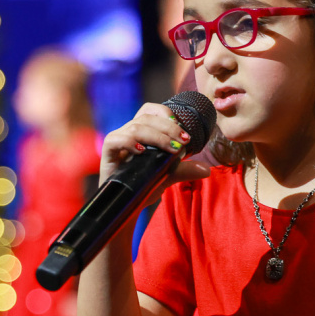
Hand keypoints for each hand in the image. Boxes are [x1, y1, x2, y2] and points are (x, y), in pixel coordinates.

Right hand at [100, 102, 214, 183]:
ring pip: (135, 127)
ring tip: (172, 149)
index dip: (166, 114)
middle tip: (184, 141)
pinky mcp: (107, 152)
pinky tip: (142, 153)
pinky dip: (129, 142)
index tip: (183, 131)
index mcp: (141, 132)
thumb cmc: (144, 186)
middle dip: (168, 127)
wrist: (126, 205)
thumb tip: (207, 170)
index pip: (150, 111)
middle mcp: (128, 133)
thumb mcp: (168, 176)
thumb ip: (184, 170)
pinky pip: (116, 140)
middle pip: (146, 117)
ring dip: (157, 136)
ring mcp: (117, 141)